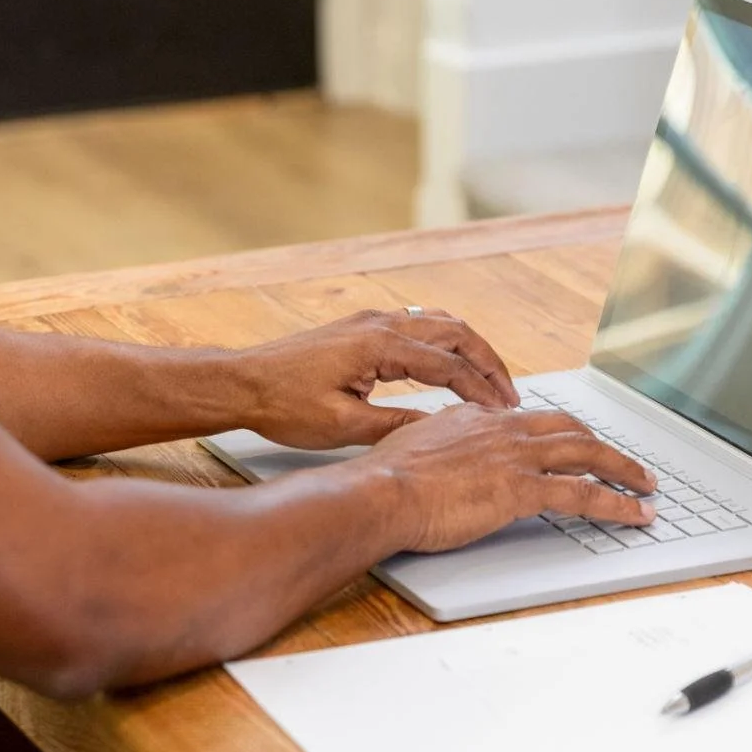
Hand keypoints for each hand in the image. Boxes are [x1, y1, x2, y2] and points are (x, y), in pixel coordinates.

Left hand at [233, 308, 520, 449]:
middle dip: (489, 363)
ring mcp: (371, 321)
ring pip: (440, 323)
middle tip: (509, 394)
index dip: (482, 390)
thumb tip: (439, 430)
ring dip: (470, 349)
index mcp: (379, 346)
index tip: (504, 412)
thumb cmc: (283, 405)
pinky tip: (452, 365)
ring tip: (490, 380)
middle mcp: (380, 324)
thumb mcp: (343, 426)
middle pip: (456, 333)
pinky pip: (420, 325)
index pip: (449, 365)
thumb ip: (397, 425)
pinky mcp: (362, 327)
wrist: (242, 383)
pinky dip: (446, 343)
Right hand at [364, 404, 658, 552]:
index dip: (560, 433)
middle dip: (603, 446)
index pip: (531, 420)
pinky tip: (636, 514)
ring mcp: (517, 456)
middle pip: (571, 429)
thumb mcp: (412, 449)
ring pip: (589, 454)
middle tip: (624, 462)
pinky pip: (585, 494)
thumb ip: (437, 448)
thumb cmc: (385, 480)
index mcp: (477, 417)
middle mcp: (503, 429)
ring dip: (625, 470)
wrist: (380, 492)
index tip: (574, 443)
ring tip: (647, 485)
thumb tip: (436, 459)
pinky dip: (618, 504)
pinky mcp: (523, 488)